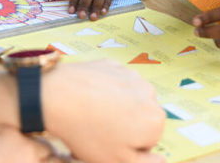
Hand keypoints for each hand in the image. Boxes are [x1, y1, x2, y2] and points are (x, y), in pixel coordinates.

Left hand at [44, 60, 165, 162]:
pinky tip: (88, 99)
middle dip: (125, 126)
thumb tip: (162, 161)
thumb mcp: (118, 161)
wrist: (57, 96)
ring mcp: (132, 76)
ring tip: (92, 115)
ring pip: (128, 99)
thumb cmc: (86, 131)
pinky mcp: (115, 65)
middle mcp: (150, 94)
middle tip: (99, 131)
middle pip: (140, 118)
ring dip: (116, 108)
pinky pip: (115, 83)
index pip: (149, 140)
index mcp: (155, 120)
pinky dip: (106, 91)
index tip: (110, 145)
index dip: (128, 146)